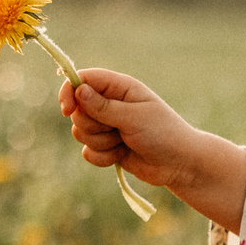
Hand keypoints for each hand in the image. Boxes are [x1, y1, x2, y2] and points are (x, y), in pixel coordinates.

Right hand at [59, 69, 245, 230]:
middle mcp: (110, 104)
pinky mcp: (107, 147)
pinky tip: (122, 155)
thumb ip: (104, 106)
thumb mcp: (134, 117)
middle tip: (116, 130)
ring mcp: (107, 126)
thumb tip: (78, 89)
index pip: (83, 80)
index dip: (69, 92)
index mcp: (119, 88)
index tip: (67, 110)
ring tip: (124, 142)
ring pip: (80, 133)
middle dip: (93, 125)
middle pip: (78, 111)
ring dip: (101, 142)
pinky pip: (88, 152)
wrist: (179, 164)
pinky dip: (103, 157)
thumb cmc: (163, 134)